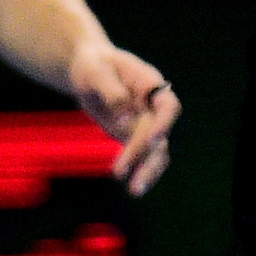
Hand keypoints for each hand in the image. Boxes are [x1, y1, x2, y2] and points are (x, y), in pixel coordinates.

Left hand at [68, 39, 180, 197]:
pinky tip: (130, 185)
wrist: (88, 69)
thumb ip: (112, 92)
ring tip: (135, 191)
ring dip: (148, 171)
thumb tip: (124, 120)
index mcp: (151, 84)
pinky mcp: (133, 135)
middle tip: (136, 180)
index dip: (164, 124)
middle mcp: (153, 106)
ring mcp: (145, 122)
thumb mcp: (96, 72)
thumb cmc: (94, 65)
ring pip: (155, 151)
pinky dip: (137, 170)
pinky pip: (140, 156)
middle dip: (150, 158)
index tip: (152, 140)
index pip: (168, 107)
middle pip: (163, 136)